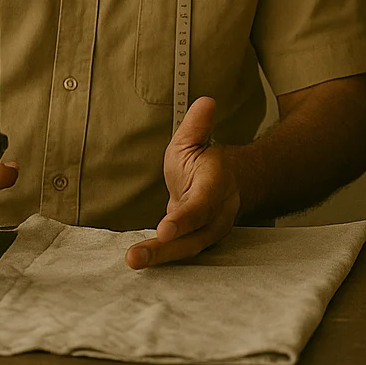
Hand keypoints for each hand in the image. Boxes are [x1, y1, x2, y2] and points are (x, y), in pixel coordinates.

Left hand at [126, 96, 238, 269]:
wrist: (232, 185)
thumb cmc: (206, 164)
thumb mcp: (196, 140)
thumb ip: (198, 125)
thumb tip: (205, 102)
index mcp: (216, 187)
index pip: (200, 206)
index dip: (184, 219)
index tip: (164, 229)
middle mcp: (217, 215)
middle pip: (193, 237)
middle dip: (165, 250)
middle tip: (135, 257)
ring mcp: (210, 233)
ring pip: (187, 250)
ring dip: (160, 258)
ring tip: (133, 261)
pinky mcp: (198, 243)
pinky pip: (181, 254)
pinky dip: (162, 260)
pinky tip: (140, 262)